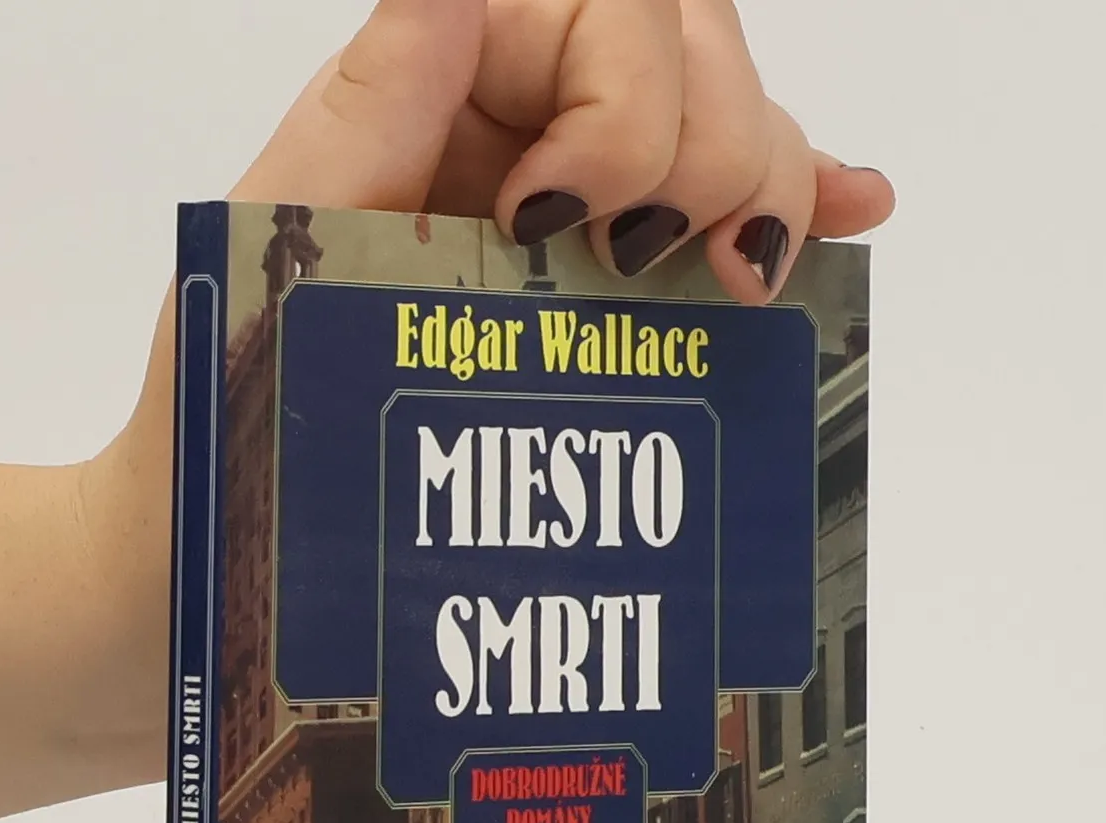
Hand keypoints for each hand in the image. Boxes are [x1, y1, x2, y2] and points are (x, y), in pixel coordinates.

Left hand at [236, 0, 892, 304]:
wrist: (257, 490)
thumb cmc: (251, 365)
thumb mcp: (290, 226)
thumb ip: (378, 101)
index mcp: (453, 66)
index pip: (609, 4)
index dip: (621, 108)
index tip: (548, 222)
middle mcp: (534, 103)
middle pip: (696, 47)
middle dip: (700, 152)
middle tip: (635, 265)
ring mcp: (588, 175)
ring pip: (735, 119)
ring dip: (760, 188)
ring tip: (737, 278)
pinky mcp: (620, 255)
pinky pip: (737, 195)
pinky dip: (804, 197)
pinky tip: (854, 211)